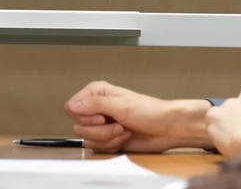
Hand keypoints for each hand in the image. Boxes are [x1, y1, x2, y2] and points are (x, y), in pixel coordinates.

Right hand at [64, 81, 210, 152]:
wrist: (168, 128)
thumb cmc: (150, 111)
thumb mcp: (120, 106)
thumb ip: (93, 105)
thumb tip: (72, 105)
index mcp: (96, 93)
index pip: (72, 108)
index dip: (86, 117)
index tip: (102, 117)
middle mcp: (96, 108)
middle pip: (79, 126)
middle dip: (101, 130)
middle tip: (118, 124)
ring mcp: (102, 125)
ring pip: (88, 139)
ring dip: (108, 138)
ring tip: (123, 130)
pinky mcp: (107, 138)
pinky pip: (98, 147)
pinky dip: (112, 145)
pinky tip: (124, 137)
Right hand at [206, 91, 240, 156]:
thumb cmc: (237, 147)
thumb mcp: (216, 142)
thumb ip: (217, 128)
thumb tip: (223, 124)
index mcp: (214, 113)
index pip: (218, 115)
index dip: (227, 123)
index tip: (234, 132)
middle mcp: (229, 101)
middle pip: (234, 106)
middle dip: (240, 114)